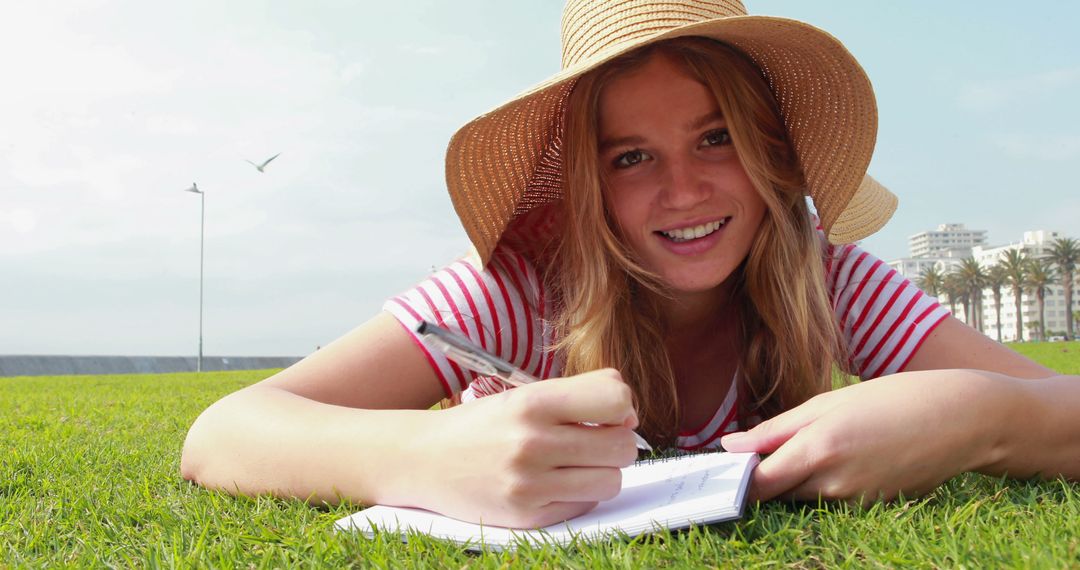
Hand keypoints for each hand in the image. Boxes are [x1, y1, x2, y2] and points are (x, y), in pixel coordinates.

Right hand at [400, 369, 640, 527]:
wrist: (424, 459)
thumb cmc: (483, 425)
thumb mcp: (524, 395)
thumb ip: (578, 397)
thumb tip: (630, 417)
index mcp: (533, 403)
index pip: (615, 398)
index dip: (621, 406)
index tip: (608, 414)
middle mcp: (532, 442)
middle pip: (621, 445)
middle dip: (617, 442)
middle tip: (595, 441)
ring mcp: (529, 483)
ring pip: (611, 480)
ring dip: (602, 472)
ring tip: (578, 464)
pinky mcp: (527, 516)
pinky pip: (585, 505)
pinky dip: (580, 494)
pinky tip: (556, 483)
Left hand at [720, 370, 1017, 504]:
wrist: (963, 419)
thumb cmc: (893, 398)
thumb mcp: (828, 402)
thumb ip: (776, 429)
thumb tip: (731, 448)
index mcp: (818, 450)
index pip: (756, 483)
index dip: (735, 478)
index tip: (720, 466)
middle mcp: (833, 483)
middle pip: (776, 492)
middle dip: (763, 474)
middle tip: (759, 448)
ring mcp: (854, 500)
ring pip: (802, 495)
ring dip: (794, 475)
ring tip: (817, 439)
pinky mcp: (870, 507)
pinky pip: (830, 498)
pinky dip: (823, 480)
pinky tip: (844, 452)